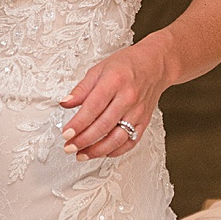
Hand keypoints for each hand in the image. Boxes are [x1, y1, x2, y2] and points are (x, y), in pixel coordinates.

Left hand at [59, 42, 169, 160]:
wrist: (155, 65)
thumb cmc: (127, 65)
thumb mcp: (99, 69)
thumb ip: (81, 89)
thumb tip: (65, 103)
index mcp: (114, 81)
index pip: (93, 107)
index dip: (78, 124)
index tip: (66, 134)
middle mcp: (128, 98)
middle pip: (103, 125)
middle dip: (84, 140)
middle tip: (69, 147)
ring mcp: (137, 112)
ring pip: (117, 138)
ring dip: (97, 150)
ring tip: (82, 154)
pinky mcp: (144, 121)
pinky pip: (130, 142)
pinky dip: (115, 151)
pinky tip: (102, 152)